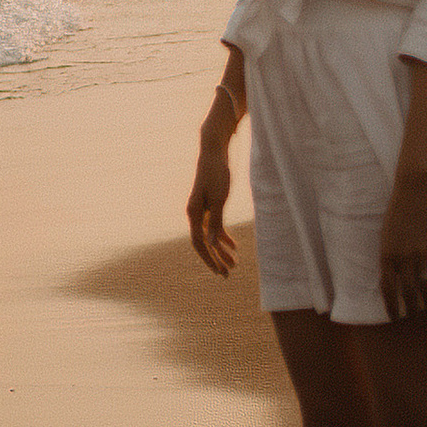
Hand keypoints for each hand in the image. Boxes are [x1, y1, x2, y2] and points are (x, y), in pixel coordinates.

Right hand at [187, 126, 236, 275]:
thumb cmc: (216, 174)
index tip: (220, 271)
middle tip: (227, 274)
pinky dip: (223, 236)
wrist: (214, 152)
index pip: (199, 243)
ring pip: (209, 236)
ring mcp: (201, 210)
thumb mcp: (219, 199)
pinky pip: (214, 226)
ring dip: (220, 250)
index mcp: (193, 213)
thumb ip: (214, 221)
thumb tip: (210, 244)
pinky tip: (234, 246)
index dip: (209, 259)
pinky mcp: (209, 205)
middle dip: (215, 259)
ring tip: (234, 263)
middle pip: (203, 243)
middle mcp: (194, 214)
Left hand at [378, 168, 426, 323]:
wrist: (415, 190)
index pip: (387, 289)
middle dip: (411, 309)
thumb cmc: (397, 212)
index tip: (395, 317)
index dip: (392, 306)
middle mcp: (403, 258)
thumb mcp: (386, 235)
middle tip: (413, 316)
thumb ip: (389, 257)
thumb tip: (392, 279)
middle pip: (408, 293)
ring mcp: (421, 254)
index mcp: (386, 255)